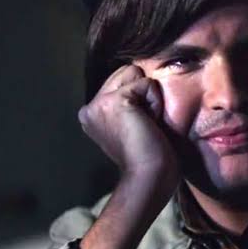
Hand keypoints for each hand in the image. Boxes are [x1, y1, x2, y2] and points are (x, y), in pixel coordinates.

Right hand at [78, 65, 177, 180]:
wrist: (149, 177)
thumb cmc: (151, 157)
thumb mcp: (132, 126)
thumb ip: (129, 105)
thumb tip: (142, 81)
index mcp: (92, 114)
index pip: (121, 80)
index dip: (141, 98)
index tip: (140, 128)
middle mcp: (90, 107)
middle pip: (128, 71)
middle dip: (144, 94)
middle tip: (145, 126)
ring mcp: (100, 103)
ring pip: (136, 73)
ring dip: (150, 98)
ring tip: (147, 124)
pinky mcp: (115, 100)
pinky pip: (147, 84)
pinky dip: (156, 103)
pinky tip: (150, 124)